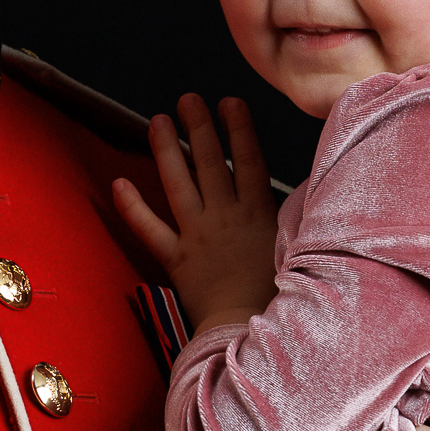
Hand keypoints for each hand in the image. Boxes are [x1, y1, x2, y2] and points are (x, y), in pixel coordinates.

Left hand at [111, 94, 278, 332]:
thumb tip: (309, 188)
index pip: (248, 160)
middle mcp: (225, 217)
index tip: (230, 102)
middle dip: (199, 127)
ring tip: (157, 121)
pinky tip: (120, 183)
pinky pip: (149, 230)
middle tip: (188, 99)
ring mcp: (197, 236)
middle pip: (209, 162)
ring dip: (167, 150)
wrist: (250, 331)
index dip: (239, 128)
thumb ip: (296, 217)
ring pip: (178, 185)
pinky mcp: (177, 260)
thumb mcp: (299, 249)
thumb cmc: (280, 297)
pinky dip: (132, 207)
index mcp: (259, 214)